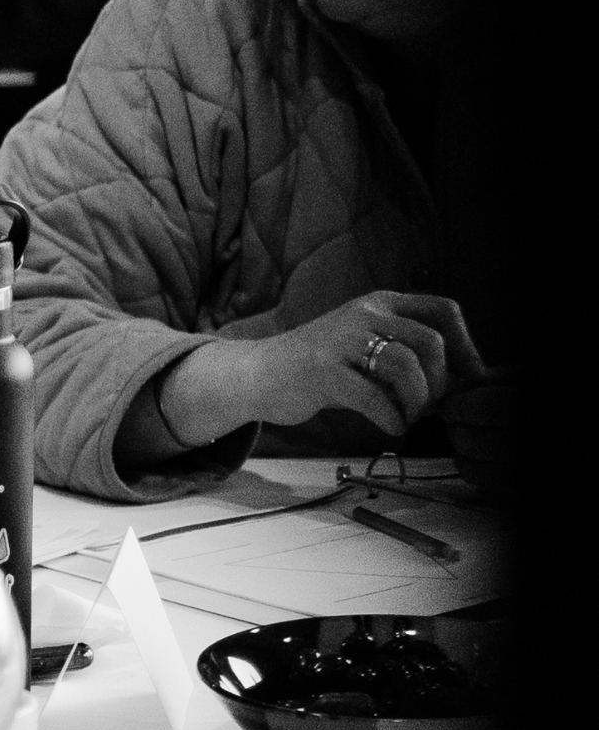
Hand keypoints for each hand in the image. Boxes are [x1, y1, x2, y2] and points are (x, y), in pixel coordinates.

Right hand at [244, 292, 487, 433]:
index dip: (467, 347)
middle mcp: (362, 314)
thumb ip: (408, 353)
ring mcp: (340, 341)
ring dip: (417, 402)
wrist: (259, 373)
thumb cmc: (324, 366)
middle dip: (440, 383)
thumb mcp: (367, 345)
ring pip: (405, 366)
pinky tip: (389, 426)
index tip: (470, 379)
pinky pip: (375, 398)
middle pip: (430, 342)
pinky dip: (392, 420)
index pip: (443, 310)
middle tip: (427, 405)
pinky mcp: (323, 372)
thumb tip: (465, 380)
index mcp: (379, 304)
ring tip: (407, 416)